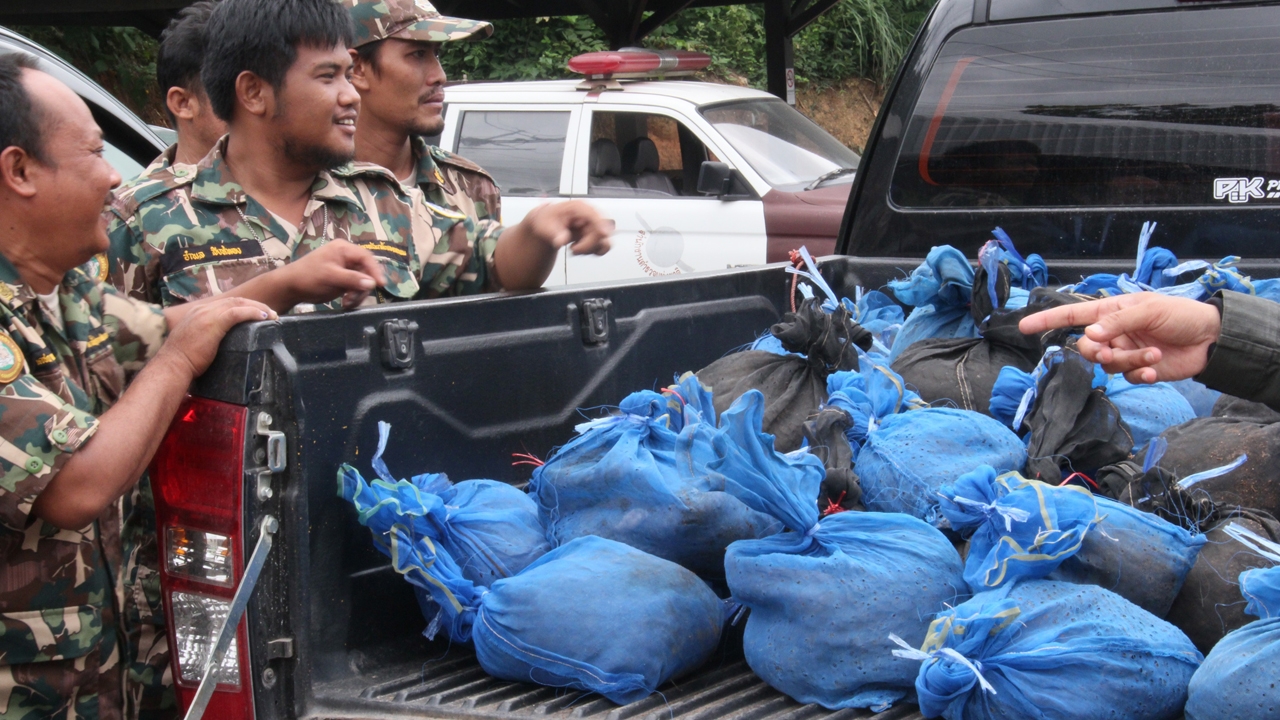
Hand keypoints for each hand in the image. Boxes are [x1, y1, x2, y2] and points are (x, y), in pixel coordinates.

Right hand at [158, 296, 276, 378]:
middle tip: (270, 313)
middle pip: (235, 300)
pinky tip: (263, 316)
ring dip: (258, 307)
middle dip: (254, 305)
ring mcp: (208, 314)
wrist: (172, 365)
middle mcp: (203, 309)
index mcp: (198, 312)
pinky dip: (252, 312)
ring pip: (238, 303)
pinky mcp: (213, 323)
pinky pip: (237, 313)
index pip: (226, 303)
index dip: (244, 306)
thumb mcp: (195, 340)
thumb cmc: (182, 359)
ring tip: (272, 315)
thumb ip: (206, 335)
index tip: (257, 313)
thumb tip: (218, 343)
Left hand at [282, 240, 385, 308]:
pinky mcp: (344, 281)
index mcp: (343, 249)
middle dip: (363, 286)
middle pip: (366, 271)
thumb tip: (372, 283)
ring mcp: (346, 269)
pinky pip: (356, 288)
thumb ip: (352, 279)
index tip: (381, 284)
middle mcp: (347, 257)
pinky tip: (345, 302)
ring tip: (347, 302)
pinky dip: (354, 297)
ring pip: (363, 282)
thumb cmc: (308, 276)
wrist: (292, 287)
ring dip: (358, 294)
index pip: (366, 257)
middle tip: (354, 298)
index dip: (375, 270)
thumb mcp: (330, 276)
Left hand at [519, 201, 613, 255]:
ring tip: (573, 248)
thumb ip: (554, 233)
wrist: (546, 225)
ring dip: (589, 249)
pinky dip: (591, 251)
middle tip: (573, 249)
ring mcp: (593, 225)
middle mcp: (589, 215)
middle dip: (588, 244)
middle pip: (601, 232)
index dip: (601, 224)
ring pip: (603, 241)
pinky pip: (601, 246)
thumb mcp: (545, 225)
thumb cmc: (546, 220)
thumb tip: (561, 240)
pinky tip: (578, 249)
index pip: (593, 214)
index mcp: (578, 207)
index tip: (604, 234)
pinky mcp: (594, 234)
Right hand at [1018, 292, 1220, 383]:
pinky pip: (1126, 377)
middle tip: (1113, 351)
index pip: (1071, 315)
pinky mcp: (1138, 369)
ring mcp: (1124, 351)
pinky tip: (1154, 367)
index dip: (1046, 320)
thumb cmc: (1181, 315)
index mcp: (1111, 312)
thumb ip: (1117, 322)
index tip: (1023, 326)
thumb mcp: (1149, 310)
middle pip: (1086, 347)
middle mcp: (1113, 333)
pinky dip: (1139, 373)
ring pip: (1107, 365)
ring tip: (1153, 354)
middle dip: (1098, 352)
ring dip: (1129, 361)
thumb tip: (1090, 336)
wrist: (1211, 339)